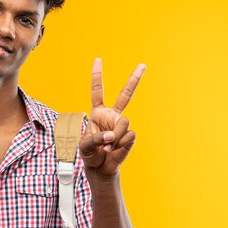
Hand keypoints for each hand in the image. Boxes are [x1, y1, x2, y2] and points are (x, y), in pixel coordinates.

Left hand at [79, 58, 145, 176]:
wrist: (100, 167)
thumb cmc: (90, 154)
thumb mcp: (84, 146)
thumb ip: (95, 138)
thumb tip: (112, 135)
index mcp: (98, 113)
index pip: (97, 91)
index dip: (97, 76)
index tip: (98, 59)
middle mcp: (112, 116)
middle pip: (125, 95)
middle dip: (134, 79)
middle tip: (143, 65)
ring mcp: (122, 125)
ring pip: (124, 123)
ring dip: (115, 137)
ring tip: (108, 147)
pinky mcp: (129, 136)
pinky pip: (128, 136)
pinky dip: (119, 144)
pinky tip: (114, 150)